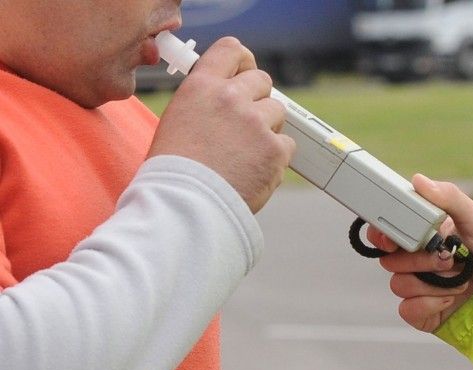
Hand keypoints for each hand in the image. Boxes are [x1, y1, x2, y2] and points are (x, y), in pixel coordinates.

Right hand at [148, 37, 295, 212]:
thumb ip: (205, 102)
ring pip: (277, 112)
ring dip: (267, 128)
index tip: (246, 71)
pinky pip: (287, 145)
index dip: (243, 61)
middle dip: (258, 100)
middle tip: (246, 125)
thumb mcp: (178, 120)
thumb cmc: (175, 171)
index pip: (231, 50)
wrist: (185, 205)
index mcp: (202, 86)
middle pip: (262, 81)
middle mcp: (231, 98)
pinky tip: (254, 170)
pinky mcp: (275, 149)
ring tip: (247, 153)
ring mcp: (256, 123)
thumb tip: (225, 98)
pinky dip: (275, 157)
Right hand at [368, 174, 472, 332]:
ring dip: (431, 283)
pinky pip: (408, 309)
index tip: (391, 240)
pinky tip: (451, 298)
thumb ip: (448, 197)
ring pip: (398, 285)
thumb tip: (418, 180)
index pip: (384, 234)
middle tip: (446, 258)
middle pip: (389, 260)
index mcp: (419, 236)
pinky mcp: (422, 312)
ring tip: (458, 279)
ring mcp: (416, 288)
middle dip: (418, 260)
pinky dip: (429, 304)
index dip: (381, 236)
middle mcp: (413, 262)